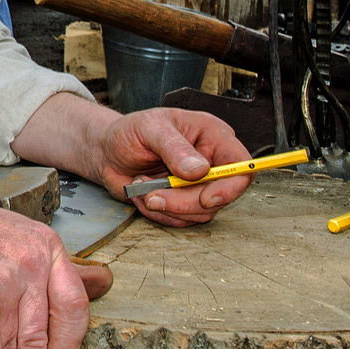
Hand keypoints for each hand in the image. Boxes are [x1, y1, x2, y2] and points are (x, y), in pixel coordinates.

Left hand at [94, 108, 251, 226]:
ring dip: (167, 206)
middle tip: (153, 195)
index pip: (241, 167)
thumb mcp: (150, 129)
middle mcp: (211, 162)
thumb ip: (174, 148)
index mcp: (212, 137)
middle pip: (220, 196)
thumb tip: (199, 170)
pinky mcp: (183, 202)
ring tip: (142, 186)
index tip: (206, 198)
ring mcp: (198, 185)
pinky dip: (157, 212)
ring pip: (200, 213)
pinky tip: (142, 193)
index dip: (230, 187)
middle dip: (184, 202)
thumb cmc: (130, 132)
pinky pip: (180, 220)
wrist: (107, 152)